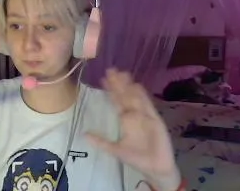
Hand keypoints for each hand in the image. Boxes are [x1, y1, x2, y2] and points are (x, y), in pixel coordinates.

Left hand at [85, 68, 180, 189]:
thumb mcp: (115, 150)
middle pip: (125, 96)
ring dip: (130, 86)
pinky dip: (143, 97)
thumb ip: (101, 142)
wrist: (156, 169)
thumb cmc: (137, 158)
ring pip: (136, 98)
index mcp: (125, 120)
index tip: (102, 79)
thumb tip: (83, 135)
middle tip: (111, 69)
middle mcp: (135, 115)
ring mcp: (145, 116)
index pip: (116, 101)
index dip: (110, 90)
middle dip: (119, 83)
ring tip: (123, 73)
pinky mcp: (155, 121)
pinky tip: (138, 87)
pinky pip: (148, 107)